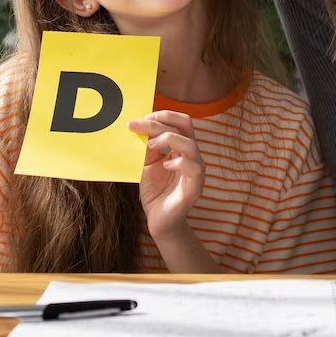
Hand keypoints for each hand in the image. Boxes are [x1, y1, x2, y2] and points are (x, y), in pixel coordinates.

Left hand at [127, 111, 204, 238]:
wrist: (159, 220)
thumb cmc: (155, 191)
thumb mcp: (147, 164)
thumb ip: (147, 147)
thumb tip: (139, 127)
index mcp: (180, 147)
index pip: (177, 122)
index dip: (160, 116)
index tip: (139, 118)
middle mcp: (191, 155)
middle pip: (186, 125)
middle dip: (163, 120)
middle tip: (143, 123)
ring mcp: (196, 170)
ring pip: (190, 144)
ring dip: (168, 139)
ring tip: (150, 145)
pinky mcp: (196, 186)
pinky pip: (193, 167)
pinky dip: (178, 162)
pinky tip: (165, 165)